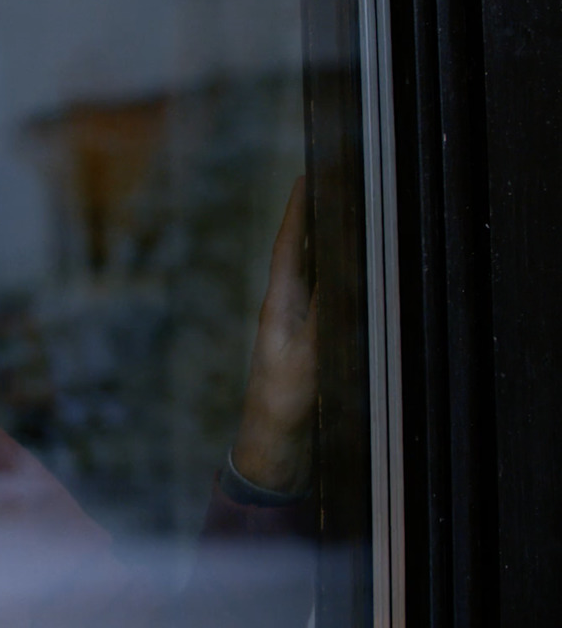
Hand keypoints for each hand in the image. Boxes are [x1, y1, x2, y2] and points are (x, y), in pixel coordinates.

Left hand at [231, 176, 316, 493]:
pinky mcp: (310, 347)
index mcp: (278, 308)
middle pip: (303, 254)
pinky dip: (339, 278)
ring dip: (329, 244)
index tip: (307, 176)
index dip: (299, 212)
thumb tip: (337, 274)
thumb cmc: (284, 407)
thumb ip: (321, 318)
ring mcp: (298, 329)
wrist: (275, 451)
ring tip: (346, 210)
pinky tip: (354, 271)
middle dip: (315, 218)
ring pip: (315, 276)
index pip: (290, 248)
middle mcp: (286, 312)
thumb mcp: (305, 359)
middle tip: (331, 179)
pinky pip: (327, 300)